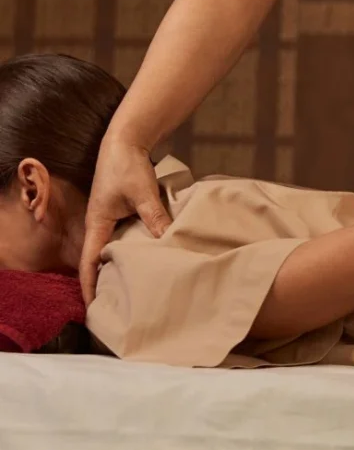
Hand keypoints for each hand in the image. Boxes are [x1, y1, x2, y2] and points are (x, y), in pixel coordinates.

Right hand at [79, 133, 171, 305]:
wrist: (126, 140)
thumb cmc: (127, 166)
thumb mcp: (142, 192)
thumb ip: (154, 216)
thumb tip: (168, 241)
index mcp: (97, 223)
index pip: (89, 262)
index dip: (90, 286)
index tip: (94, 309)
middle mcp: (99, 224)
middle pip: (98, 260)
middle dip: (104, 282)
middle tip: (117, 306)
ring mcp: (109, 217)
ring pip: (112, 248)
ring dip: (118, 266)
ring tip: (131, 289)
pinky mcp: (120, 211)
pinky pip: (122, 237)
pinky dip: (130, 249)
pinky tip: (145, 258)